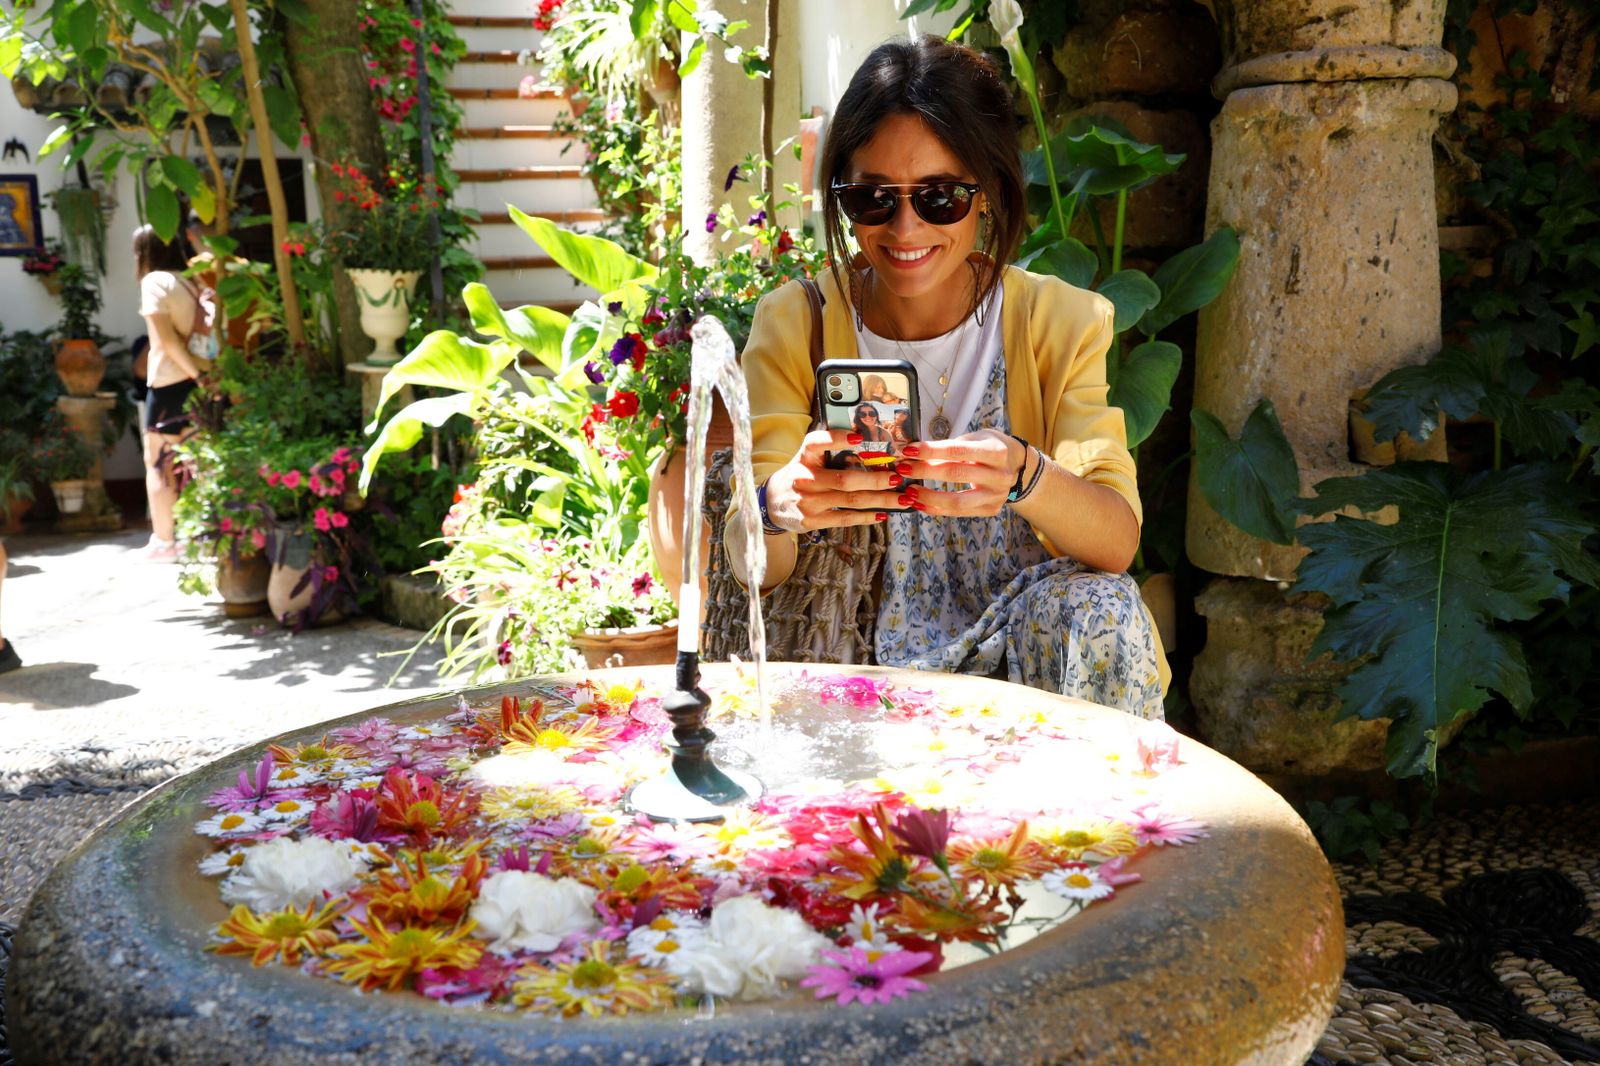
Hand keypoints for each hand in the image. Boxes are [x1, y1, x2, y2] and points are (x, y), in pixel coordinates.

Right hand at [763, 428, 904, 530]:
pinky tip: (883, 513)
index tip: (859, 438)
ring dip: (880, 500)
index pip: (816, 443)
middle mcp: (804, 478)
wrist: (772, 503)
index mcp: (803, 457)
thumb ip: (828, 450)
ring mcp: (808, 502)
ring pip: (850, 500)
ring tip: (902, 499)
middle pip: (844, 479)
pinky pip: (845, 518)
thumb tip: (865, 441)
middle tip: (898, 477)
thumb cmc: (799, 475)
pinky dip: (866, 516)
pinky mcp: (812, 520)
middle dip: (875, 479)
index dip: (836, 439)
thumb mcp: (806, 458)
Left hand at [889, 428, 1026, 517]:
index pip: (957, 451)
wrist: (1019, 467)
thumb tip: (916, 452)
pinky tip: (920, 503)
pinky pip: (958, 512)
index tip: (909, 450)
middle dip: (925, 471)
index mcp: (996, 452)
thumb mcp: (977, 438)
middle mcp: (1000, 475)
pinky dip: (936, 508)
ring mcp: (996, 496)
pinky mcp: (990, 510)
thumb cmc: (991, 448)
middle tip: (903, 469)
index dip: (931, 451)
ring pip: (957, 500)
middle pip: (955, 473)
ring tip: (909, 491)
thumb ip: (951, 445)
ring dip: (928, 496)